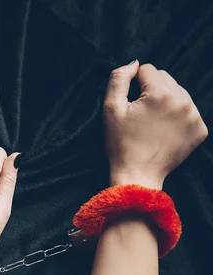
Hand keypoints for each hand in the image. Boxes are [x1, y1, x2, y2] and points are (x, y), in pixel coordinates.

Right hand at [103, 60, 207, 188]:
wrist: (138, 174)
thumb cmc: (121, 142)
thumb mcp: (110, 108)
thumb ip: (118, 78)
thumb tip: (134, 64)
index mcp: (161, 94)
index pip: (148, 70)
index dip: (134, 85)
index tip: (131, 105)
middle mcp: (183, 102)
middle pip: (165, 78)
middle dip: (152, 91)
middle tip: (140, 114)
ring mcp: (194, 116)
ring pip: (178, 93)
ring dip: (165, 102)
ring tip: (151, 123)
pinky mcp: (200, 129)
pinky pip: (187, 110)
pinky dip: (175, 116)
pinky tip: (163, 130)